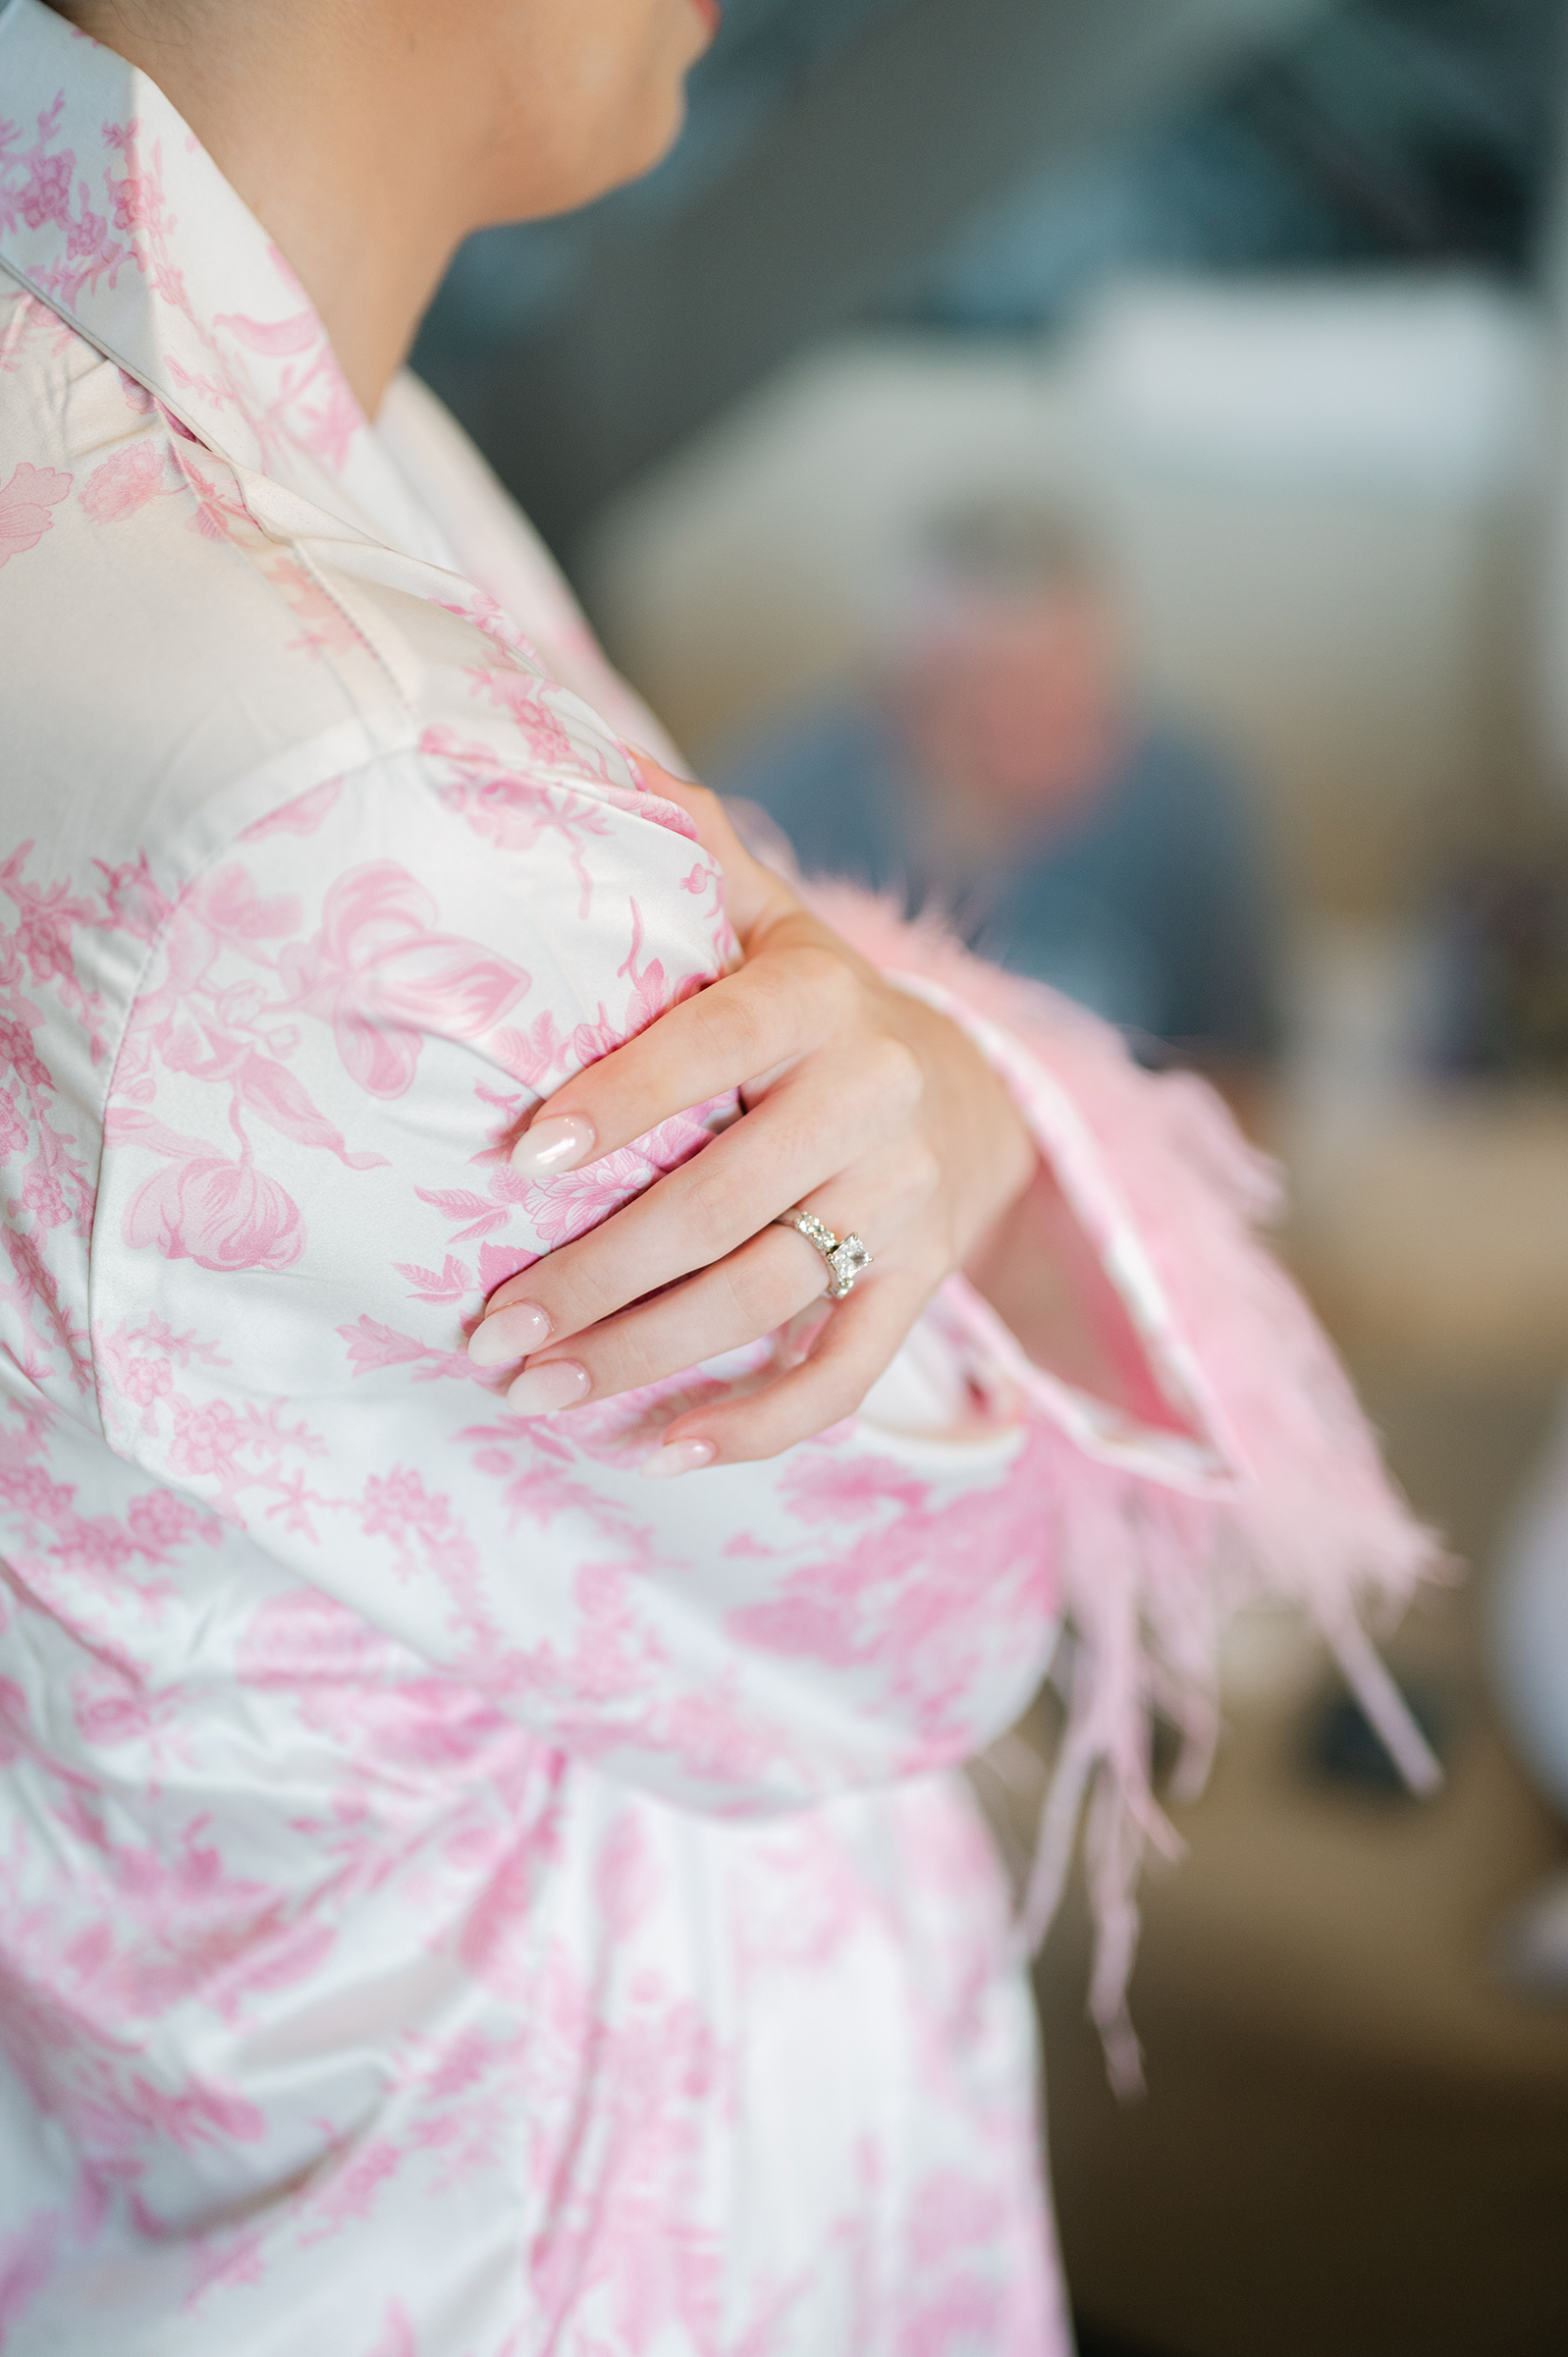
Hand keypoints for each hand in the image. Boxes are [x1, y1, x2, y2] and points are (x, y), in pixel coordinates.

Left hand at [468, 754, 1037, 1473]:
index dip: (621, 1103)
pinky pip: (843, 1374)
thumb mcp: (770, 917)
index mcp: (821, 996)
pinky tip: (659, 1449)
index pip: (711, 1050)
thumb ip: (690, 853)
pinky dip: (755, 1425)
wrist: (972, 1085)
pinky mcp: (924, 1284)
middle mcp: (873, 1098)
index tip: (520, 1158)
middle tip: (491, 1330)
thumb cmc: (818, 1004)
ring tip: (538, 1392)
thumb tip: (589, 770)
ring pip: (765, 1296)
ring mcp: (907, 1203)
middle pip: (720, 1205)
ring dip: (644, 1359)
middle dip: (595, 1276)